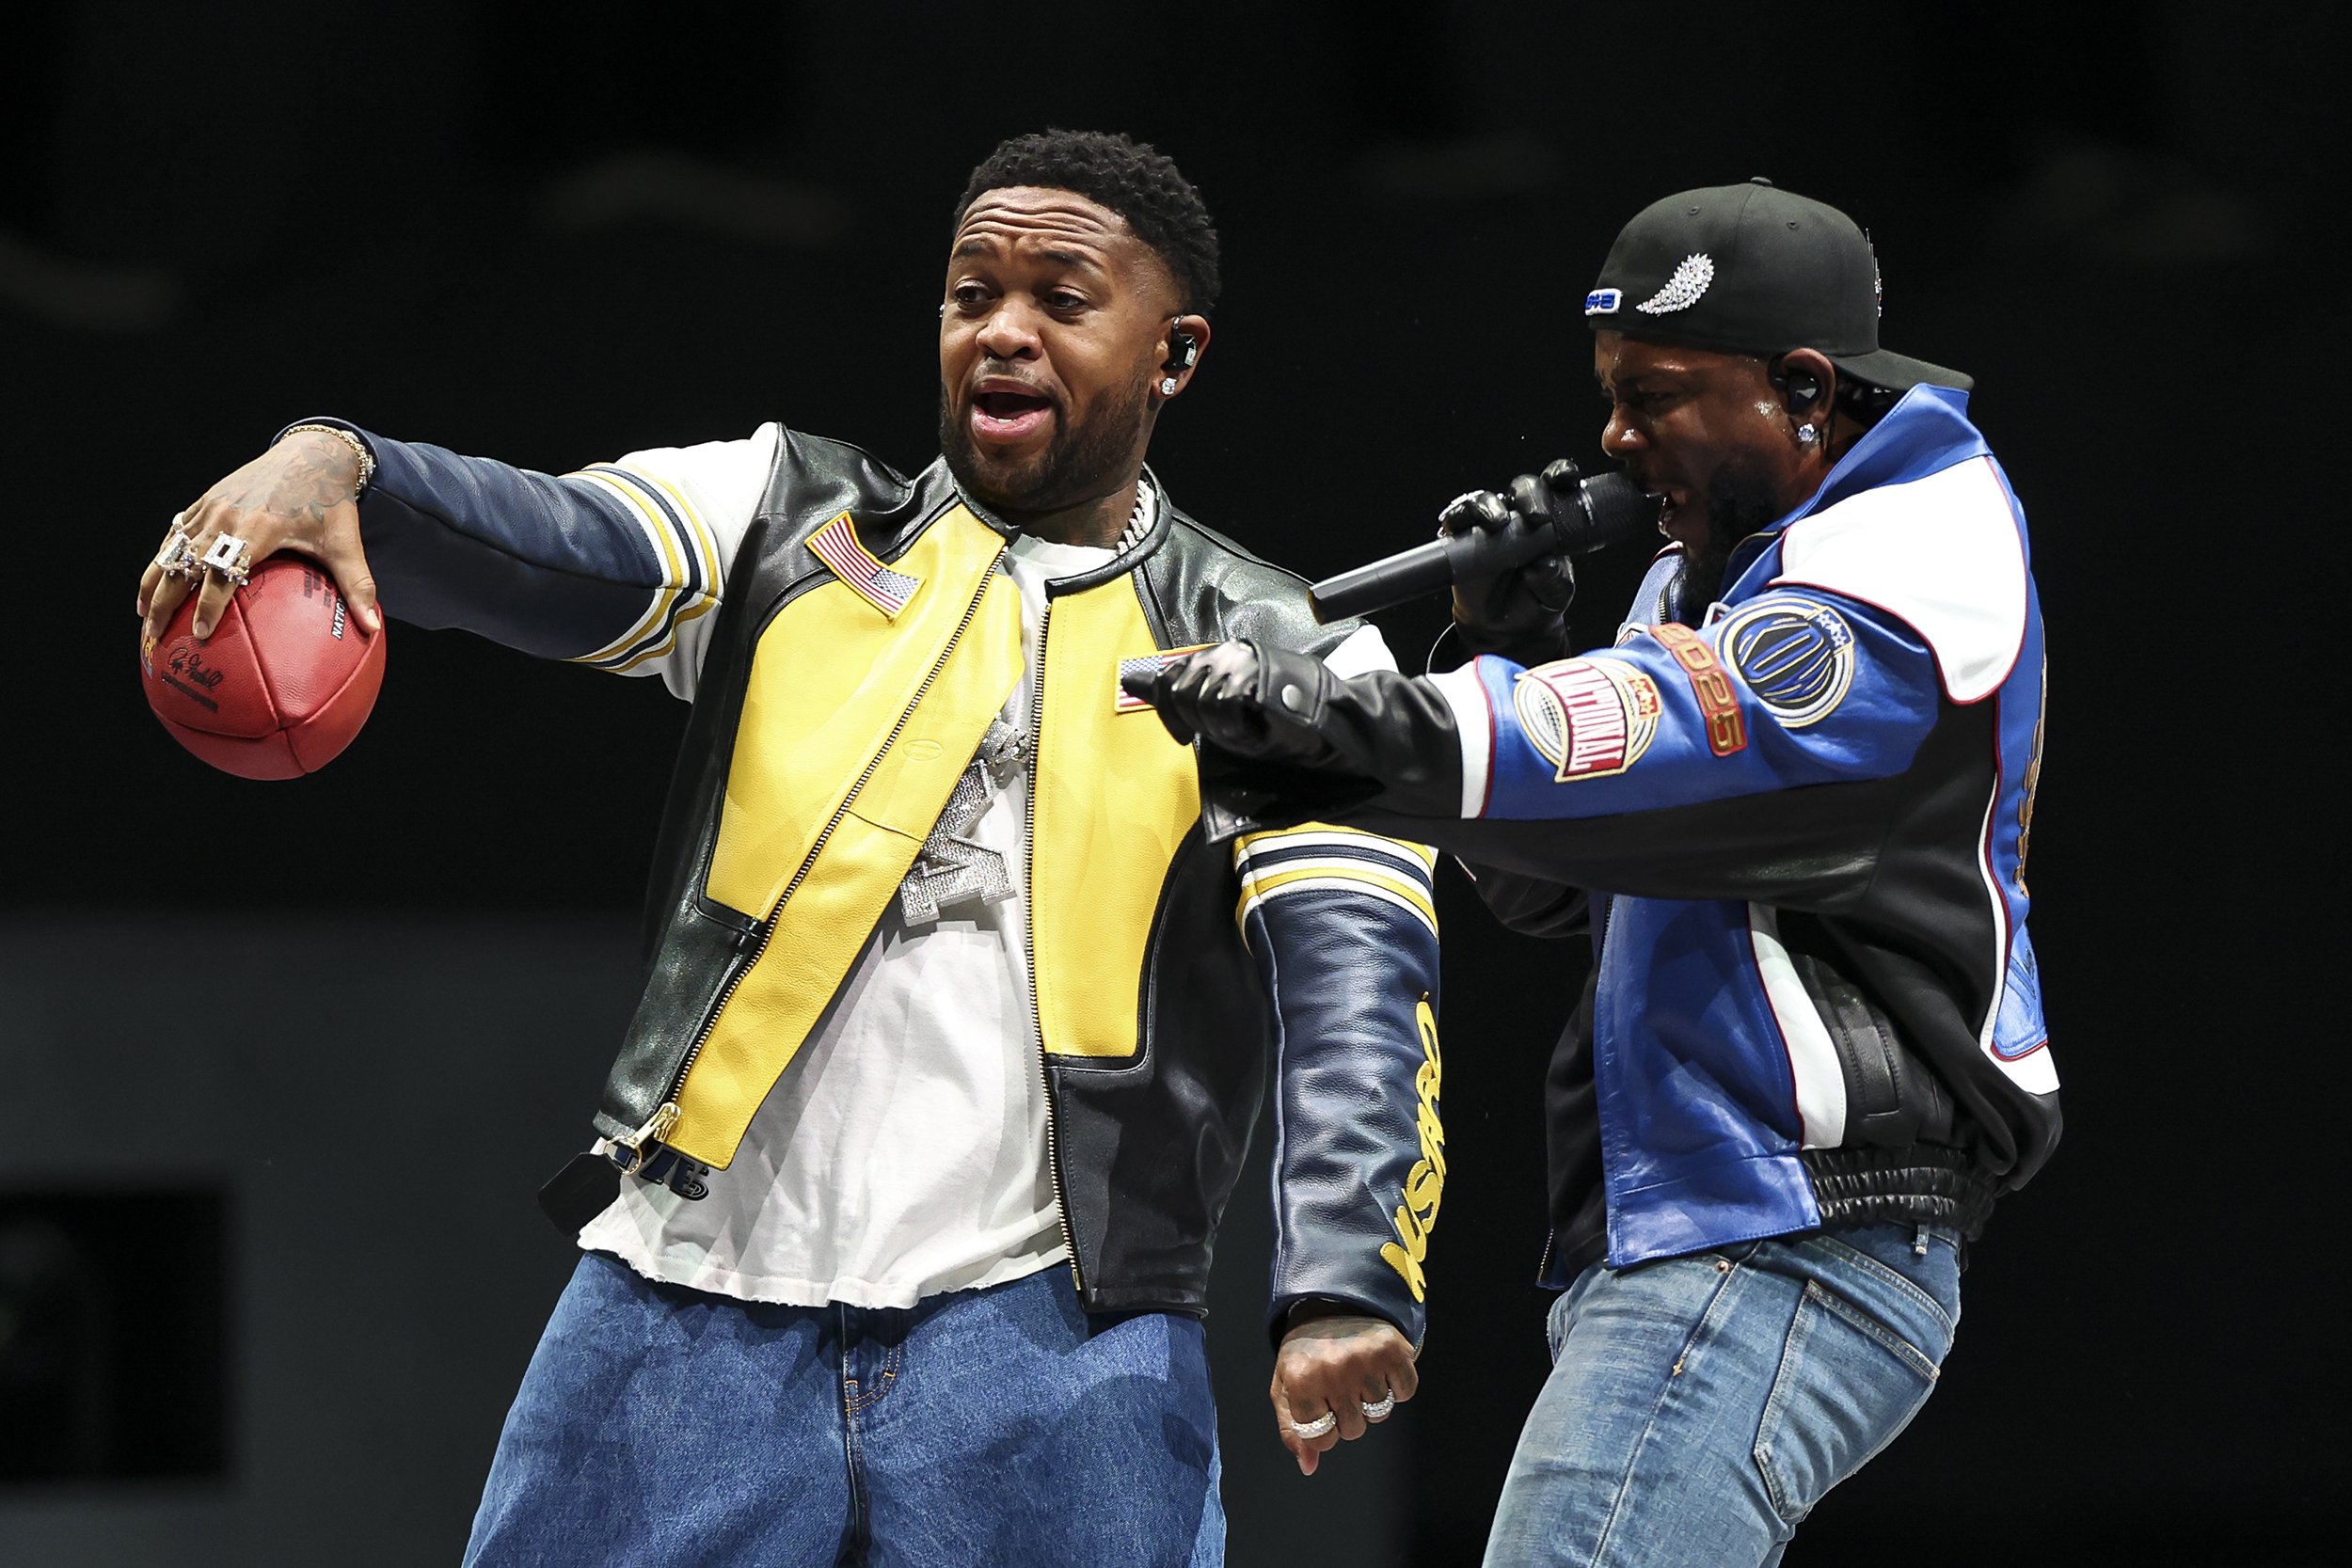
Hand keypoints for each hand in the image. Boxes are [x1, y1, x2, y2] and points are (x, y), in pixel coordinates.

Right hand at [139, 429, 380, 644]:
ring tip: (143, 617)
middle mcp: (226, 518)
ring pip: (171, 549)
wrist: (312, 455)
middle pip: (184, 565)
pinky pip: (175, 532)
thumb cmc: (330, 504)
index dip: (208, 605)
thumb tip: (372, 628)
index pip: (223, 574)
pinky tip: (154, 583)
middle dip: (164, 602)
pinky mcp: (204, 500)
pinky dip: (161, 558)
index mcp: (257, 530)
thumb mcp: (345, 544)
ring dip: (153, 583)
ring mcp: (211, 507)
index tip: (198, 634)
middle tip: (154, 638)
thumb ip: (358, 585)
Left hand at [1123, 641, 1336, 765]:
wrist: (1323, 723)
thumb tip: (1130, 681)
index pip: (1168, 677)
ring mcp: (1241, 658)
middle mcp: (1226, 651)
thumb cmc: (1272, 721)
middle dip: (1197, 723)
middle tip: (1228, 733)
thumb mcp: (1217, 710)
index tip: (1183, 736)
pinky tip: (1252, 728)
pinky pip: (1222, 703)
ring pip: (1199, 698)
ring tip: (1244, 729)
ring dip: (1219, 727)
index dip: (1169, 712)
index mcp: (1216, 656)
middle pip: (1179, 690)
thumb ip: (1174, 694)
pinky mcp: (1255, 671)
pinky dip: (1233, 726)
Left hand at [1269, 1305, 1419, 1476]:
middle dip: (1347, 1414)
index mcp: (1300, 1380)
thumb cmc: (1306, 1354)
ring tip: (1356, 1370)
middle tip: (1338, 1383)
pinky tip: (1379, 1366)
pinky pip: (1404, 1393)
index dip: (1324, 1427)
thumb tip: (1309, 1467)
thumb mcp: (1286, 1387)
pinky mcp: (1393, 1350)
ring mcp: (1364, 1359)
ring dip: (1370, 1399)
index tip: (1320, 1405)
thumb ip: (1294, 1430)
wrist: (1330, 1303)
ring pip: (1379, 1414)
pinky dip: (1396, 1385)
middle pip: (1353, 1430)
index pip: (1321, 1439)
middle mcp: (1332, 1370)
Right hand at [1440, 457, 1579, 657]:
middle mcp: (1519, 515)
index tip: (1565, 480)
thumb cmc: (1535, 601)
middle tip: (1536, 516)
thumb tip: (1542, 563)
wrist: (1504, 629)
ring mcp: (1488, 525)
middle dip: (1529, 493)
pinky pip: (1456, 519)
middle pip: (1522, 487)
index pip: (1556, 487)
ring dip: (1488, 504)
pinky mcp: (1461, 539)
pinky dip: (1459, 518)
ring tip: (1498, 522)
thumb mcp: (1555, 594)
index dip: (1561, 475)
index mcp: (1550, 519)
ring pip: (1485, 499)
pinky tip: (1466, 526)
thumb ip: (1554, 579)